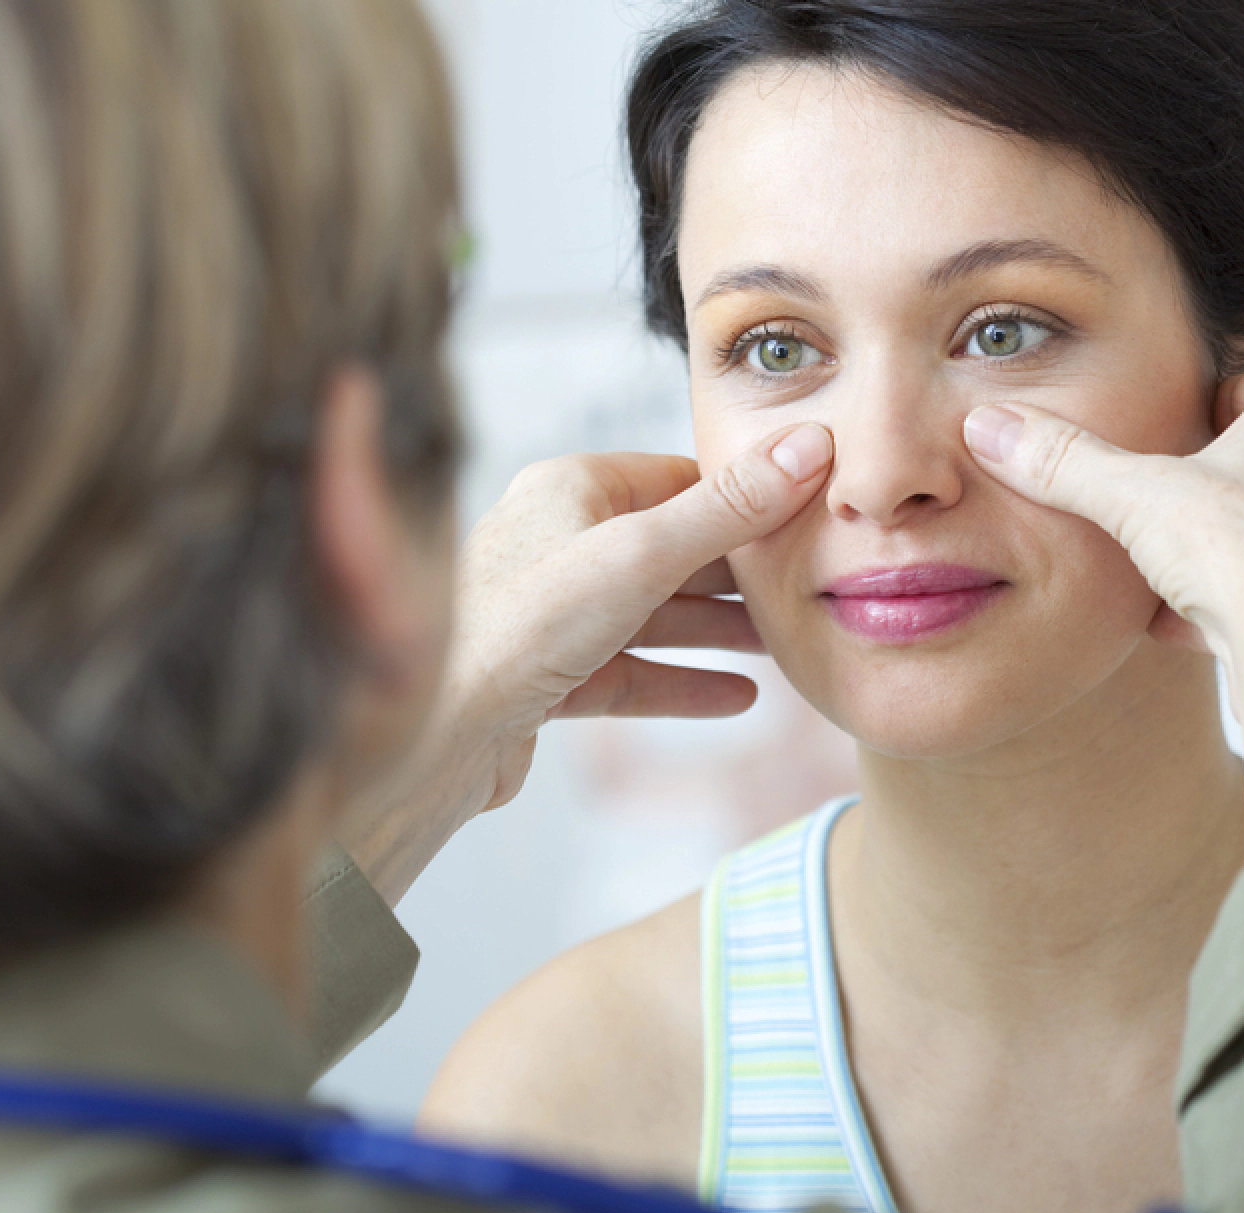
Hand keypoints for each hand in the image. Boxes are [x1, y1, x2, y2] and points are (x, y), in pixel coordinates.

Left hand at [339, 422, 833, 902]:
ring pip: (654, 614)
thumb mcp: (641, 555)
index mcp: (569, 490)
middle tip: (808, 585)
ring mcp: (551, 613)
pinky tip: (738, 696)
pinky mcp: (547, 677)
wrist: (434, 733)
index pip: (678, 479)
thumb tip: (809, 448)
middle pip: (670, 548)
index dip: (745, 498)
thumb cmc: (519, 626)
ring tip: (785, 645)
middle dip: (739, 572)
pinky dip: (682, 681)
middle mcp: (557, 542)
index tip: (809, 516)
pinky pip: (631, 671)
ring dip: (718, 630)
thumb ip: (728, 510)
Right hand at [962, 368, 1243, 845]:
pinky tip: (1197, 632)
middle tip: (1153, 516)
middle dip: (1206, 487)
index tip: (1154, 446)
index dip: (1190, 410)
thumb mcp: (1133, 501)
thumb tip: (991, 425)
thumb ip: (1062, 462)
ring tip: (1169, 584)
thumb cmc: (1243, 565)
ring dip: (1226, 550)